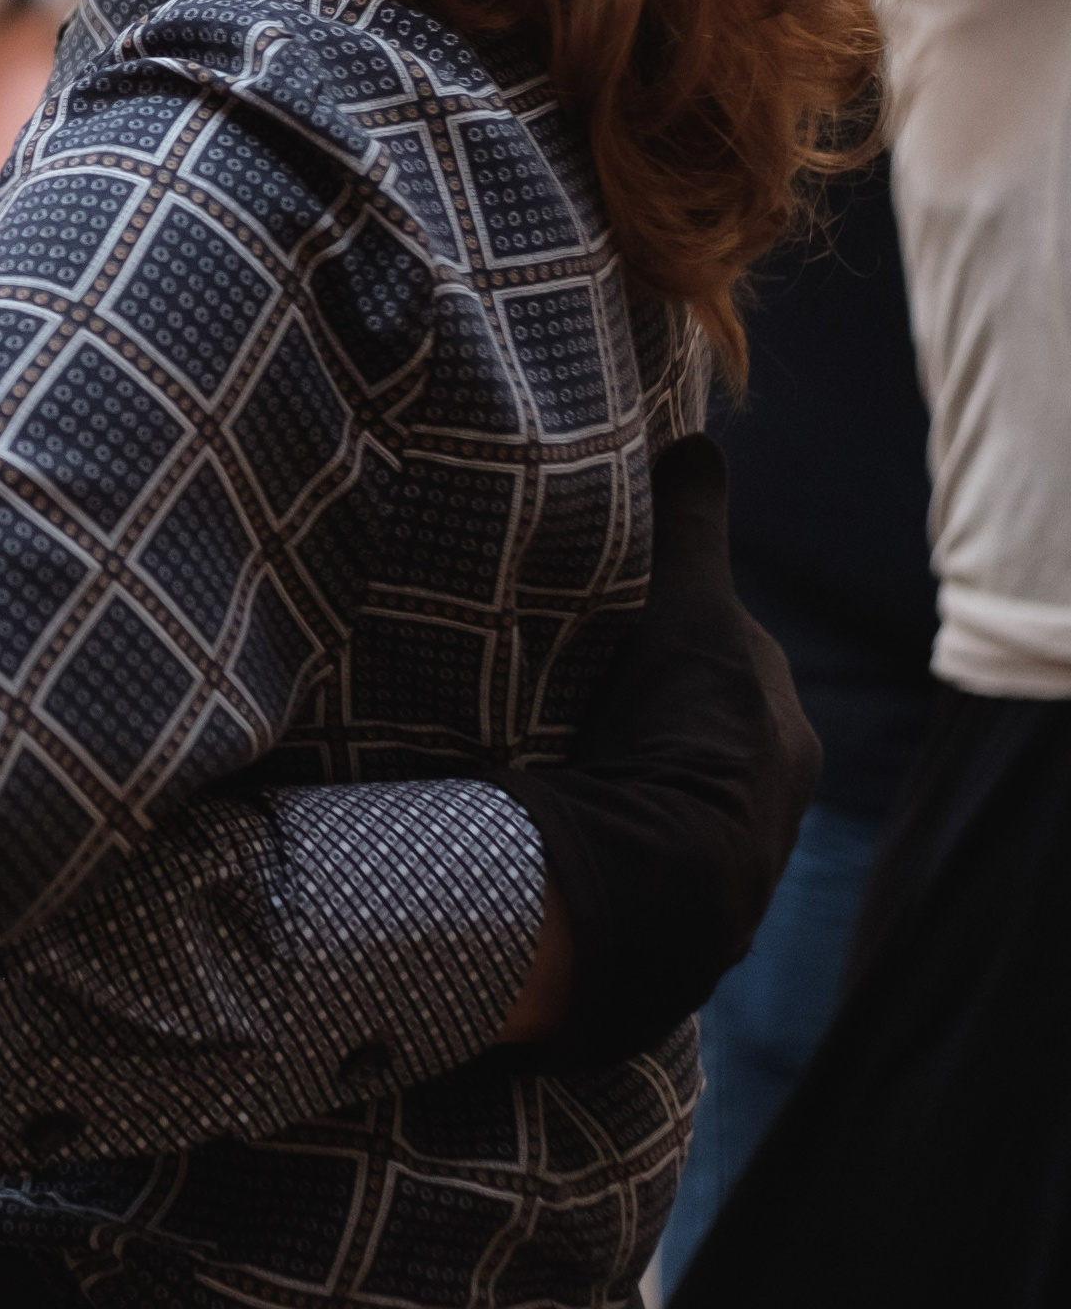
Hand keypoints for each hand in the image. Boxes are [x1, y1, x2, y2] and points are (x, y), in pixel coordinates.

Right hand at [493, 432, 820, 1068]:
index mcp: (781, 720)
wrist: (662, 876)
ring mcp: (731, 848)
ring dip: (625, 752)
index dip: (668, 620)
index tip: (613, 608)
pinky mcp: (684, 896)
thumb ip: (692, 527)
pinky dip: (610, 802)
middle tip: (576, 667)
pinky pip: (642, 824)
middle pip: (699, 713)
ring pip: (669, 771)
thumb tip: (699, 443)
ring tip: (556, 731)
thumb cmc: (682, 730)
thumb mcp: (688, 606)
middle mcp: (772, 785)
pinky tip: (564, 790)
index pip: (724, 650)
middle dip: (648, 691)